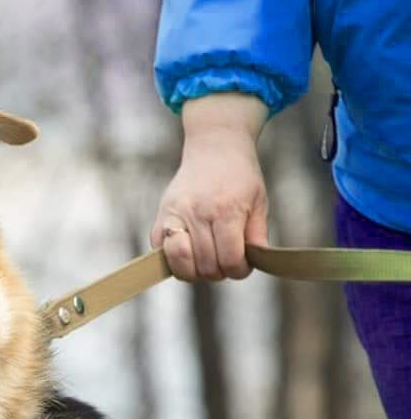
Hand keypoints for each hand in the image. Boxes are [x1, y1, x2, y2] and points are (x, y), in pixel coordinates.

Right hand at [150, 92, 269, 281]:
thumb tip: (255, 261)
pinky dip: (172, 257)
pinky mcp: (161, 214)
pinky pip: (160, 249)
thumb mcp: (258, 202)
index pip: (229, 260)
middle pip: (205, 265)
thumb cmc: (240, 176)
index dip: (238, 271)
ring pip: (179, 262)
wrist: (214, 147)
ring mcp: (176, 214)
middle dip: (218, 271)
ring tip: (204, 261)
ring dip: (194, 270)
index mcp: (226, 211)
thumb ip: (256, 234)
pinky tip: (187, 250)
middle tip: (224, 262)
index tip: (241, 265)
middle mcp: (198, 213)